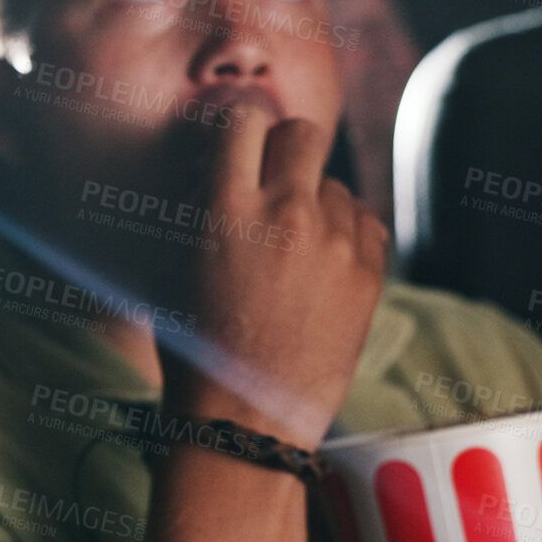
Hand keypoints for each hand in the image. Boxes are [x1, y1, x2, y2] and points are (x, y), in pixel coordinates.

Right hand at [157, 110, 388, 447]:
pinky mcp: (369, 273)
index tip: (236, 147)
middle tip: (272, 184)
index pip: (242, 120)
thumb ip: (198, 209)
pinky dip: (345, 234)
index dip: (238, 129)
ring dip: (316, 201)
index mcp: (224, 211)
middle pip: (301, 133)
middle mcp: (284, 216)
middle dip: (285, 150)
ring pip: (336, 183)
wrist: (246, 421)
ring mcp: (333, 244)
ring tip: (292, 249)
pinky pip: (365, 222)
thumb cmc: (195, 349)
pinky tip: (319, 269)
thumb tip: (213, 163)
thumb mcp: (172, 270)